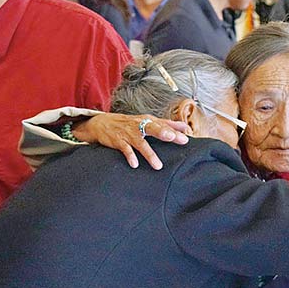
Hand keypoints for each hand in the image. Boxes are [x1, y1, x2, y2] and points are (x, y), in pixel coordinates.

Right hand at [71, 113, 189, 169]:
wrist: (102, 123)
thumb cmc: (130, 124)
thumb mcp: (148, 121)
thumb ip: (167, 124)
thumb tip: (185, 127)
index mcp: (148, 121)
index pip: (163, 125)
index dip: (174, 130)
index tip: (186, 138)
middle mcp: (139, 126)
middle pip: (153, 128)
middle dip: (162, 132)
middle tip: (171, 137)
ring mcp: (129, 134)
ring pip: (140, 143)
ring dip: (149, 154)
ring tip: (158, 166)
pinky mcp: (118, 141)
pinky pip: (125, 149)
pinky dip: (130, 156)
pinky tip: (135, 164)